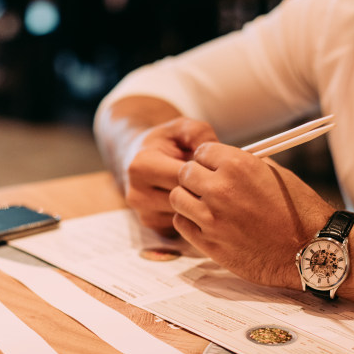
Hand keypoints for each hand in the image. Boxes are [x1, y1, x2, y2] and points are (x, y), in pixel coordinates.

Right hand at [121, 117, 217, 234]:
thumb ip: (199, 134)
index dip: (204, 172)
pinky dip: (193, 213)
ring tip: (204, 187)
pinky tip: (194, 199)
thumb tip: (217, 152)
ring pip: (186, 214)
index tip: (213, 166)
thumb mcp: (181, 128)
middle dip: (203, 189)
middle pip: (185, 199)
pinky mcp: (153, 226)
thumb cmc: (165, 142)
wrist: (140, 158)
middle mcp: (137, 194)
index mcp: (141, 167)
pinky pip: (183, 224)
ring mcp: (143, 214)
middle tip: (215, 179)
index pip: (183, 178)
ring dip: (200, 203)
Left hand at [170, 142, 333, 287]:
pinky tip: (205, 221)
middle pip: (185, 173)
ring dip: (188, 198)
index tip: (214, 167)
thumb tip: (221, 160)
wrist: (309, 250)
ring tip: (204, 204)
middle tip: (208, 186)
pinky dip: (189, 220)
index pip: (201, 151)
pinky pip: (181, 223)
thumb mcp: (274, 174)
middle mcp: (220, 189)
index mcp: (238, 165)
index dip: (208, 159)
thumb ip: (243, 164)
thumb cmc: (298, 210)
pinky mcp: (208, 243)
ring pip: (177, 197)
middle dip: (195, 177)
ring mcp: (211, 218)